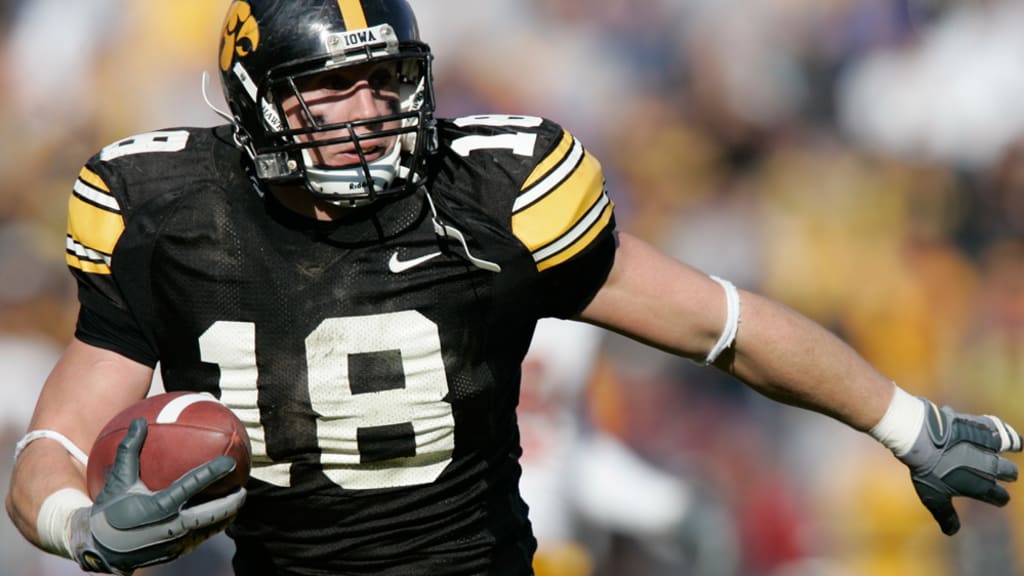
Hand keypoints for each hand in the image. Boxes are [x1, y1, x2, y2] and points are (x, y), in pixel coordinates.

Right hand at [70, 418, 246, 573]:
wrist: (100, 547)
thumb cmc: (110, 509)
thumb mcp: (118, 479)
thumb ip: (129, 450)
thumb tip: (140, 421)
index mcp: (157, 506)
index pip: (191, 486)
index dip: (212, 473)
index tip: (230, 462)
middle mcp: (169, 526)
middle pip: (209, 515)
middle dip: (230, 503)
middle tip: (243, 489)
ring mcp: (173, 542)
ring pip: (208, 530)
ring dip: (225, 517)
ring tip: (237, 503)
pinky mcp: (175, 553)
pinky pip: (199, 539)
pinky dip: (212, 528)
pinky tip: (220, 519)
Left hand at [899, 400, 1020, 534]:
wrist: (922, 439)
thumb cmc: (926, 470)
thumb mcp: (933, 498)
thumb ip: (945, 515)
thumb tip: (951, 532)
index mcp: (981, 487)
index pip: (1000, 497)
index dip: (999, 497)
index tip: (997, 496)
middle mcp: (990, 467)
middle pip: (1010, 472)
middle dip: (1007, 473)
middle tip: (1003, 471)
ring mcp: (988, 446)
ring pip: (1011, 448)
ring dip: (1012, 447)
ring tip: (1015, 446)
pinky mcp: (982, 427)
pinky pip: (1001, 429)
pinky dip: (1004, 431)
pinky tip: (1003, 432)